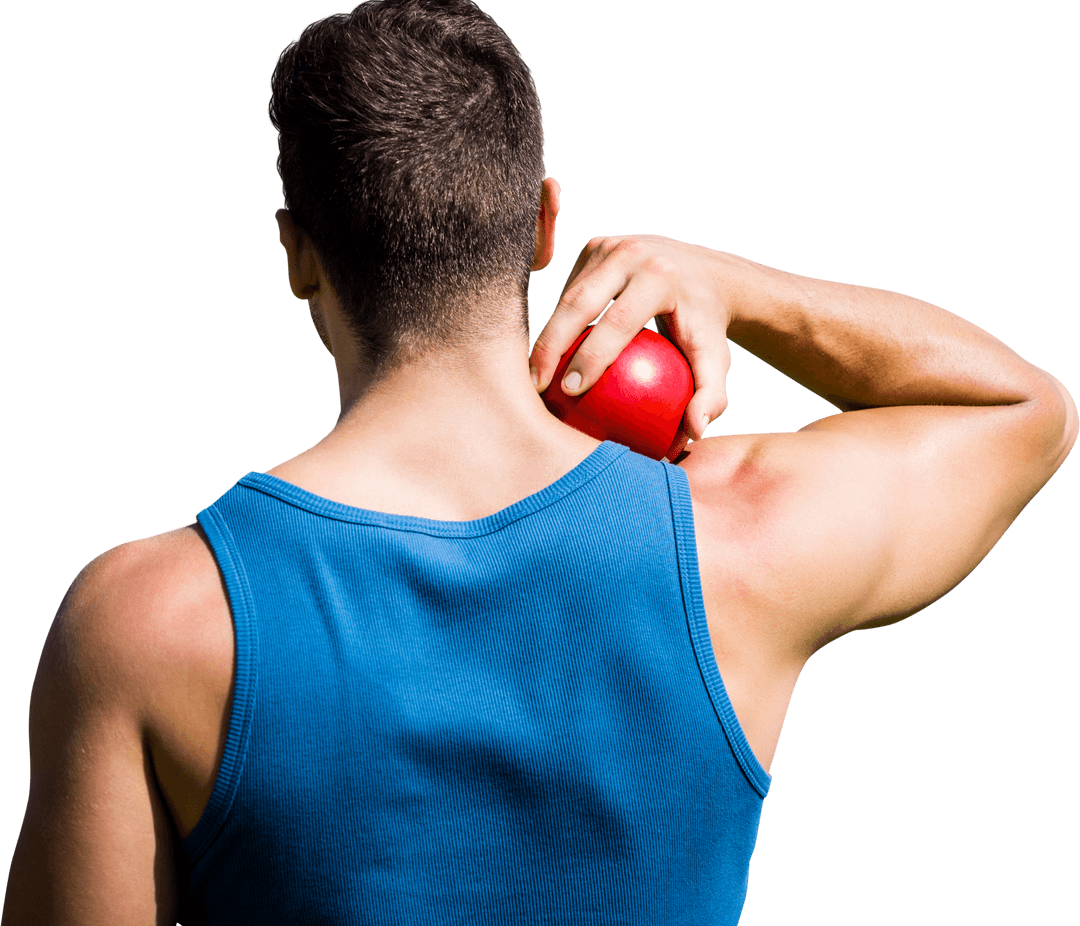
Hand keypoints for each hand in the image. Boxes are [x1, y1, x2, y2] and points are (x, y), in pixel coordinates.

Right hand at [530, 234, 735, 444]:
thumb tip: (695, 431)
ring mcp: (609, 246)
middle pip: (580, 302)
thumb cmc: (706, 327)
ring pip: (567, 296)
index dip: (591, 355)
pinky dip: (556, 323)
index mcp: (660, 275)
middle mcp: (631, 253)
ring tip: (534, 377)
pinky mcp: (594, 247)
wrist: (705, 273)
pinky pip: (569, 290)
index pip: (618, 319)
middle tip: (538, 386)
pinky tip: (546, 358)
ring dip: (546, 336)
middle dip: (552, 344)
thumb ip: (712, 396)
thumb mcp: (716, 359)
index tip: (572, 391)